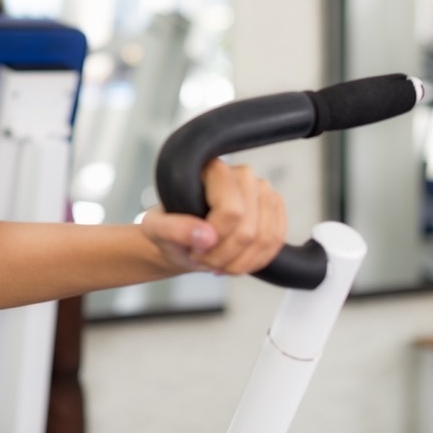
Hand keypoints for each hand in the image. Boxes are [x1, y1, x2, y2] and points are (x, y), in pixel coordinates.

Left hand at [141, 160, 286, 274]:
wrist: (185, 240)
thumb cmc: (170, 229)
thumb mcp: (155, 229)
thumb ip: (173, 229)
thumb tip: (206, 236)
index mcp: (212, 170)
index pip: (231, 210)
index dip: (215, 238)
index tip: (195, 248)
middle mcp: (243, 175)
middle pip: (249, 230)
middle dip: (224, 256)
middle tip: (203, 259)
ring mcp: (263, 192)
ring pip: (265, 239)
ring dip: (239, 262)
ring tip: (217, 262)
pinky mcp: (275, 210)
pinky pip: (276, 242)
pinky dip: (255, 261)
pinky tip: (234, 263)